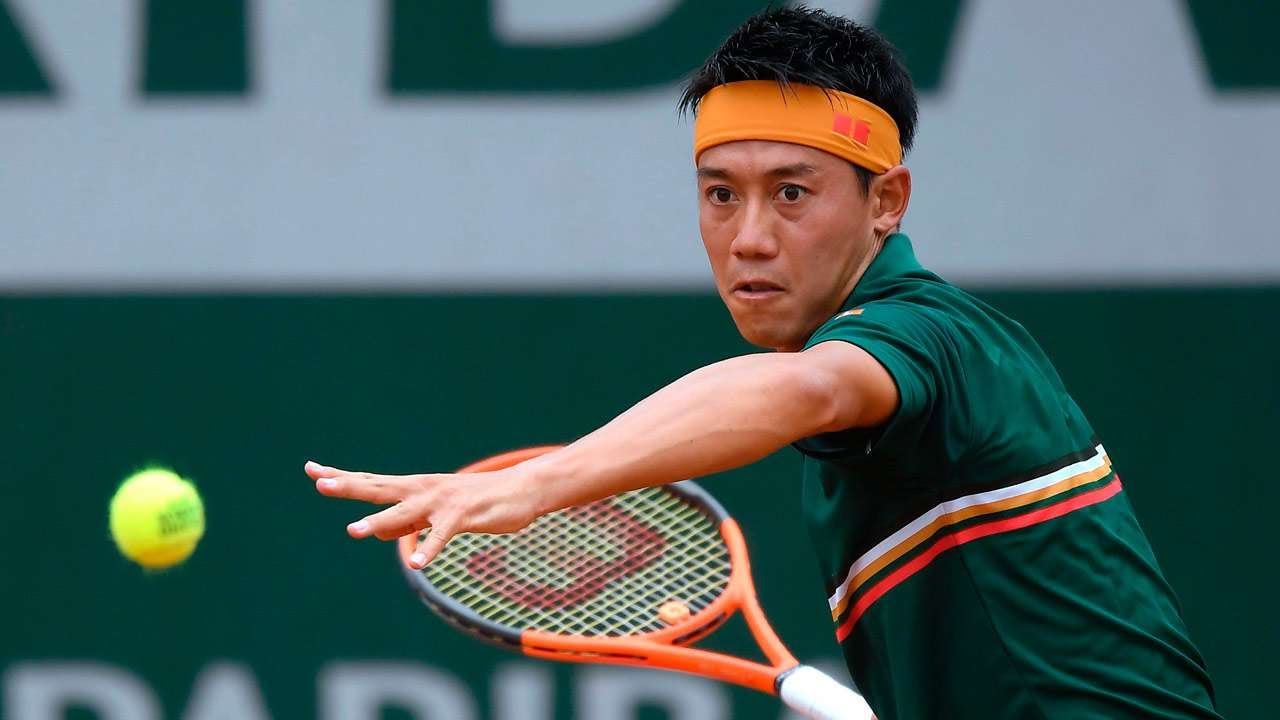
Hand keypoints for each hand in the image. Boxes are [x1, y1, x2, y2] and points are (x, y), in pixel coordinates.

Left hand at [304, 460, 541, 568]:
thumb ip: (407, 521)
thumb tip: (379, 533)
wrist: (522, 489)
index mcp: (414, 488)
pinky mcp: (463, 516)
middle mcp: (423, 490)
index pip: (371, 480)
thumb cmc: (478, 501)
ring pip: (405, 513)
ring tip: (354, 531)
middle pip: (380, 487)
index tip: (312, 470)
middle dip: (349, 486)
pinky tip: (416, 564)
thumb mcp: (435, 512)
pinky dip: (429, 549)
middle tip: (321, 484)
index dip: (342, 476)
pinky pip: (442, 536)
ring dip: (380, 522)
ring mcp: (442, 502)